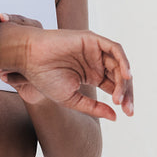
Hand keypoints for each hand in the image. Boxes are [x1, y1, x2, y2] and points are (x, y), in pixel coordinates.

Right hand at [0, 13, 133, 119]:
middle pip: (120, 77)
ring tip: (120, 98)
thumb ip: (93, 107)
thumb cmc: (44, 78)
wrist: (29, 59)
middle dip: (126, 93)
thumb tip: (116, 117)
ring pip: (119, 64)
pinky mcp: (92, 39)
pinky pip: (114, 49)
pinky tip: (124, 76)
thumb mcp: (72, 99)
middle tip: (128, 109)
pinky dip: (123, 61)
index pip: (115, 87)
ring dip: (124, 81)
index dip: (123, 100)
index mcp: (92, 76)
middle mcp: (96, 63)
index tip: (126, 114)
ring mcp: (95, 51)